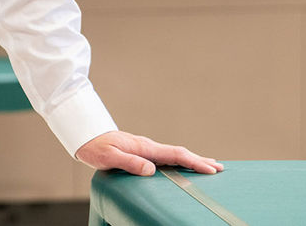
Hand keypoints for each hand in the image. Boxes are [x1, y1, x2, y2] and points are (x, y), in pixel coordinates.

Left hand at [75, 130, 223, 176]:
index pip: (175, 154)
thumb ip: (130, 163)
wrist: (86, 136)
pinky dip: (180, 159)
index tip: (211, 169)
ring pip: (175, 154)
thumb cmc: (95, 147)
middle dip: (200, 161)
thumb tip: (151, 170)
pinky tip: (181, 164)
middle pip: (180, 153)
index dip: (194, 162)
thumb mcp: (110, 157)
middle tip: (219, 168)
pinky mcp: (142, 151)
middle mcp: (148, 146)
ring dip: (192, 160)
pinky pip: (166, 156)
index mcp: (145, 148)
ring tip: (208, 166)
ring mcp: (146, 148)